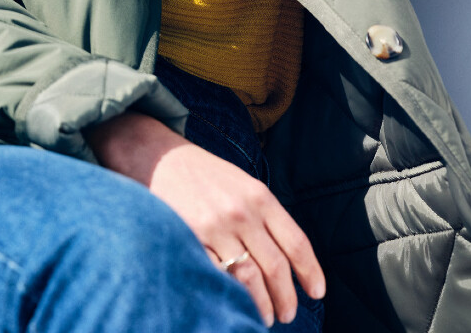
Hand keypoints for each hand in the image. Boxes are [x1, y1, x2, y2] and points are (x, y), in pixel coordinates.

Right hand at [86, 112, 323, 326]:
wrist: (154, 155)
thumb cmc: (200, 172)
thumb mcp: (240, 182)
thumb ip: (264, 213)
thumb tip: (287, 255)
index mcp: (260, 196)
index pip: (296, 243)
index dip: (311, 272)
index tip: (316, 292)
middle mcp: (241, 213)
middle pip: (276, 267)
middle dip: (286, 297)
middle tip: (288, 314)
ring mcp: (215, 227)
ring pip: (250, 279)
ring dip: (262, 305)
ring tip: (264, 317)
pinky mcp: (190, 239)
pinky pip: (218, 276)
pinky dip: (230, 296)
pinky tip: (234, 304)